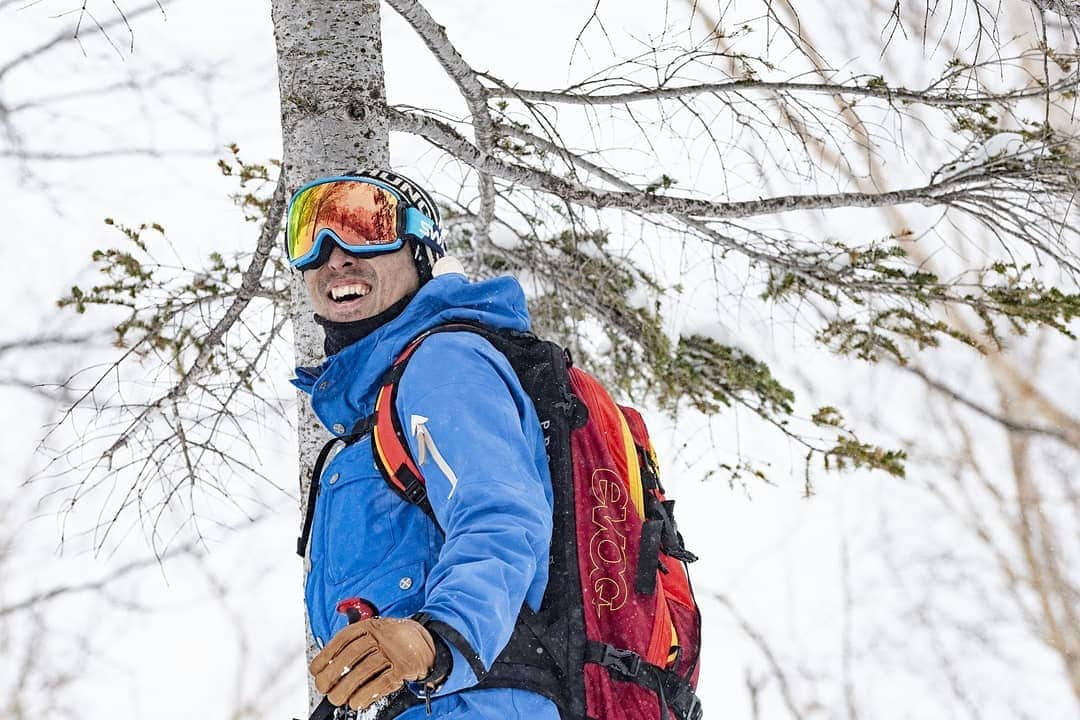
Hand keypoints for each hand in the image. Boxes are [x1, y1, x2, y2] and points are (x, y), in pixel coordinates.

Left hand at [310, 617, 435, 710]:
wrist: (427, 643)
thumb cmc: (395, 642)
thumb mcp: (376, 635)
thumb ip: (357, 646)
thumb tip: (330, 670)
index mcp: (371, 627)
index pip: (343, 639)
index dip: (326, 655)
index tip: (316, 670)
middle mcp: (381, 636)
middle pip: (352, 654)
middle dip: (333, 674)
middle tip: (323, 688)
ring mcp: (394, 651)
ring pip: (365, 669)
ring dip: (347, 687)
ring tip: (337, 699)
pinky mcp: (405, 666)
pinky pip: (383, 681)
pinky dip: (368, 693)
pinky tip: (357, 701)